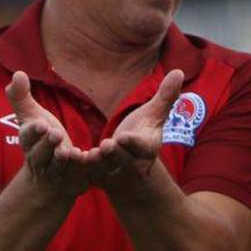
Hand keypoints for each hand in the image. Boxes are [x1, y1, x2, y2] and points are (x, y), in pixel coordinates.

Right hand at [5, 71, 89, 198]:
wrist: (52, 179)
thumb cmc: (42, 141)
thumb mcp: (32, 118)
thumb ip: (22, 98)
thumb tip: (18, 73)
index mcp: (29, 142)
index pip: (28, 137)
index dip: (33, 132)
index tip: (40, 124)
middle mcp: (40, 160)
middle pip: (40, 155)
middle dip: (47, 145)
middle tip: (54, 134)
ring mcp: (57, 174)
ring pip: (58, 168)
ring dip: (63, 159)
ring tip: (70, 151)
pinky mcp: (75, 181)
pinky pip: (80, 176)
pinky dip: (84, 169)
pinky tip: (89, 159)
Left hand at [85, 69, 183, 188]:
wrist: (133, 168)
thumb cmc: (143, 135)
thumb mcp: (154, 116)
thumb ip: (165, 97)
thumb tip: (179, 71)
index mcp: (148, 148)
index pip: (142, 146)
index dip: (133, 143)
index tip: (124, 137)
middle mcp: (134, 165)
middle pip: (124, 160)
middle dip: (115, 154)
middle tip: (106, 145)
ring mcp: (116, 174)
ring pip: (105, 169)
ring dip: (97, 164)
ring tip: (88, 156)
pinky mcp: (100, 179)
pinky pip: (89, 174)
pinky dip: (81, 169)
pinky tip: (71, 158)